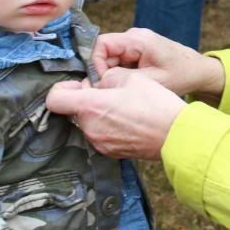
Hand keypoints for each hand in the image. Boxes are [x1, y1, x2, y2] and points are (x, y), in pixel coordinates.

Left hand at [46, 69, 187, 159]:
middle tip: (108, 91)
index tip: (79, 84)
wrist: (176, 135)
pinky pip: (100, 135)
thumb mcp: (130, 78)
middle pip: (73, 111)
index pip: (54, 99)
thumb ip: (106, 77)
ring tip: (121, 106)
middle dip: (85, 99)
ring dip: (97, 113)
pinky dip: (107, 126)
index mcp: (90, 106)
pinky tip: (127, 121)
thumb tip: (98, 84)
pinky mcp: (110, 152)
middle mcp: (90, 128)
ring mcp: (99, 143)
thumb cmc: (155, 104)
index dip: (62, 88)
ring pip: (87, 123)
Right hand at [91, 28, 225, 100]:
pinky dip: (121, 72)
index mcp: (137, 39)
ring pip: (111, 57)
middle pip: (104, 51)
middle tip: (113, 89)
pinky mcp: (139, 49)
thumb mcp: (152, 81)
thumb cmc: (181, 75)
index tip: (102, 83)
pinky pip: (120, 59)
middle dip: (105, 71)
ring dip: (113, 73)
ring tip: (126, 86)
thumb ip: (123, 79)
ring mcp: (136, 42)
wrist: (199, 70)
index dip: (96, 64)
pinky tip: (132, 82)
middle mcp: (134, 36)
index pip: (101, 44)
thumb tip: (98, 81)